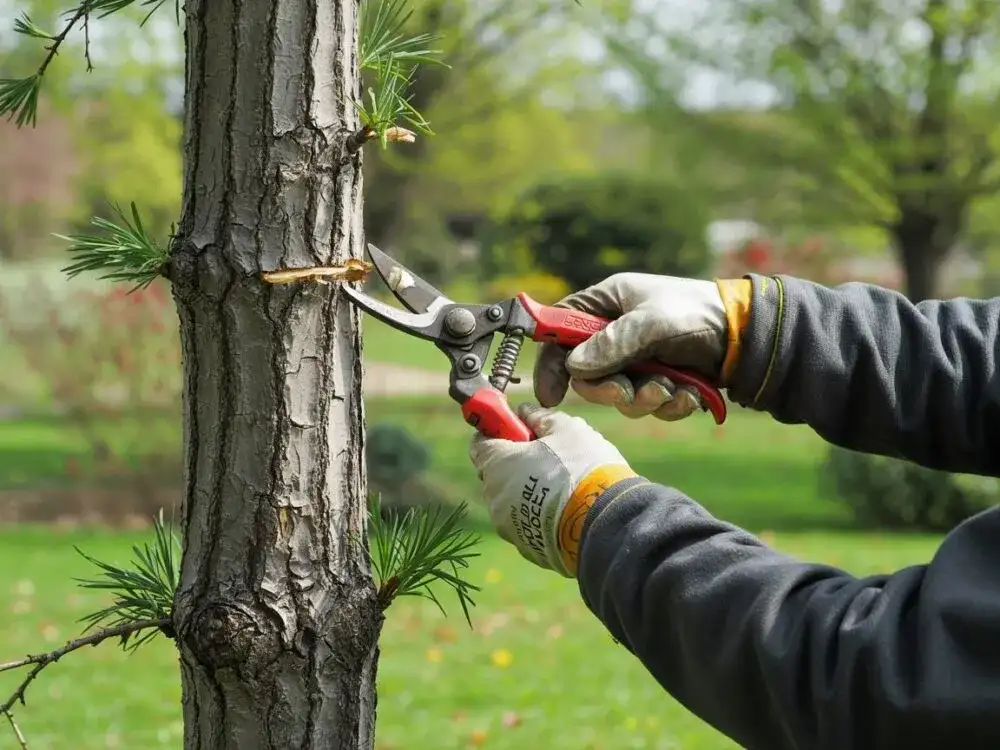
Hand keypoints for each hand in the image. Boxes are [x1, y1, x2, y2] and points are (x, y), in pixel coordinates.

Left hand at [468, 403, 635, 576]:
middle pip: (496, 473)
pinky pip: (527, 524)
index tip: (518, 429)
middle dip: (516, 462)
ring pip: (512, 501)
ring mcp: (508, 526)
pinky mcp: (526, 547)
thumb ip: (540, 417)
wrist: (604, 523)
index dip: (498, 432)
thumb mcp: (567, 429)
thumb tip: (525, 412)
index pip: (480, 442)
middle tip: (547, 455)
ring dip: (528, 491)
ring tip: (563, 486)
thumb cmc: (583, 468)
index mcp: (497, 463)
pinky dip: (540, 516)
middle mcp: (494, 497)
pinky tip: (566, 509)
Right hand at [533, 274, 746, 420]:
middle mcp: (615, 332)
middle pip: (588, 374)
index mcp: (606, 304)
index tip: (550, 395)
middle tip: (627, 392)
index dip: (551, 364)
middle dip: (610, 389)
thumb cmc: (697, 313)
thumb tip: (574, 367)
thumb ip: (612, 344)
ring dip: (644, 399)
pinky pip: (649, 405)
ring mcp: (638, 359)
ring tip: (671, 389)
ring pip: (619, 396)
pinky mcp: (659, 380)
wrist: (748, 336)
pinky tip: (689, 396)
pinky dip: (669, 405)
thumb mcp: (652, 324)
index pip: (560, 332)